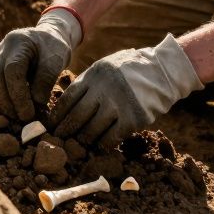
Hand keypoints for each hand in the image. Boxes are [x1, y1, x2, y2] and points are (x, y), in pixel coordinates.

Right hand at [0, 9, 80, 120]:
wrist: (46, 38)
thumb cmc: (53, 48)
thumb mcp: (57, 60)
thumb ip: (46, 79)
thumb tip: (36, 103)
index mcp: (18, 42)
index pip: (12, 70)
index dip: (19, 94)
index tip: (30, 113)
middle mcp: (1, 50)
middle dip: (8, 103)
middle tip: (24, 118)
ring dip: (1, 104)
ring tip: (18, 117)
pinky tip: (11, 111)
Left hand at [50, 34, 201, 148]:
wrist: (162, 71)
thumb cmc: (130, 70)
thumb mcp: (105, 67)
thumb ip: (88, 83)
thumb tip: (65, 104)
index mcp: (94, 75)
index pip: (68, 98)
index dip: (57, 114)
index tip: (50, 125)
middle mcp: (104, 90)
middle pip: (77, 116)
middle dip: (66, 130)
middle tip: (59, 140)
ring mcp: (118, 105)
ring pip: (92, 130)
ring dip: (83, 140)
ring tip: (78, 144)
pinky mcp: (133, 119)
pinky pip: (111, 138)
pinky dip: (102, 144)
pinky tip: (98, 146)